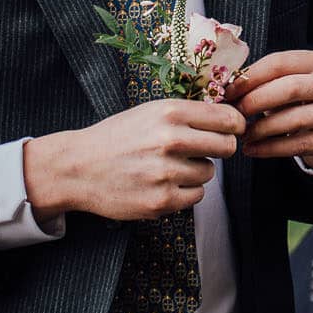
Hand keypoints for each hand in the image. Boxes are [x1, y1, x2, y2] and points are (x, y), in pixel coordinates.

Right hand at [22, 98, 243, 219]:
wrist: (78, 167)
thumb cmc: (118, 137)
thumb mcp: (150, 111)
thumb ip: (188, 114)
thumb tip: (231, 116)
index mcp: (170, 113)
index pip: (227, 119)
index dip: (234, 125)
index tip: (232, 129)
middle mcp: (170, 140)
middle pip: (227, 146)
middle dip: (221, 148)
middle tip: (205, 150)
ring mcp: (166, 173)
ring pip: (209, 173)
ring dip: (197, 171)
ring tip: (169, 167)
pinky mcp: (161, 201)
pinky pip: (196, 196)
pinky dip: (185, 192)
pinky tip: (164, 184)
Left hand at [228, 50, 312, 168]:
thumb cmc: (298, 103)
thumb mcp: (284, 85)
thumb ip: (261, 82)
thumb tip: (223, 88)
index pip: (280, 63)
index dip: (251, 77)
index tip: (228, 92)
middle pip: (291, 88)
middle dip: (256, 101)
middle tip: (235, 114)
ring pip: (295, 119)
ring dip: (262, 128)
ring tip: (241, 135)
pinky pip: (299, 144)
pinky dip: (270, 148)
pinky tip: (252, 150)